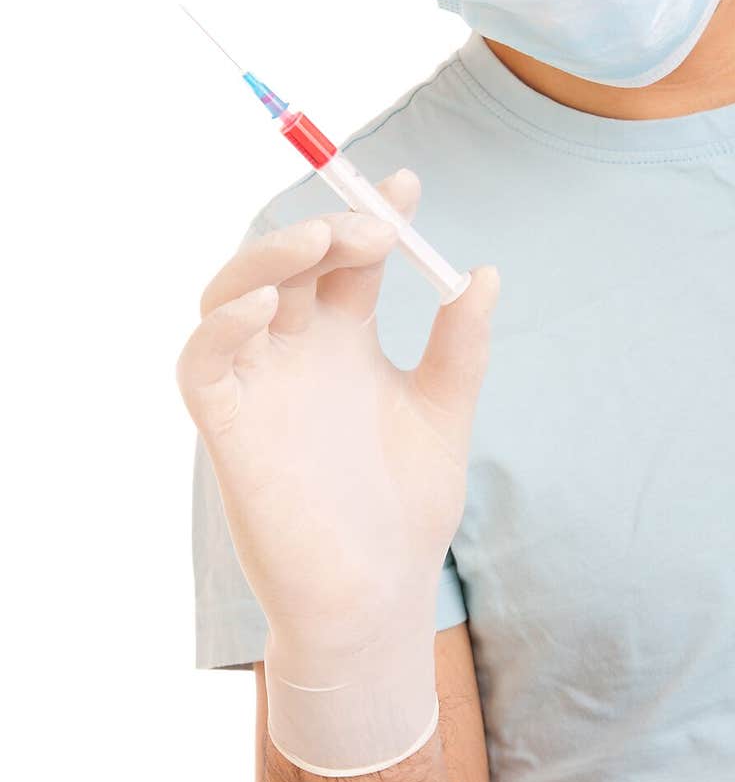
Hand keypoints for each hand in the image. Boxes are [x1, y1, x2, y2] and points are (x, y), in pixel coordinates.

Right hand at [176, 168, 499, 773]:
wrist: (378, 598)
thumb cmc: (408, 509)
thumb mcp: (444, 414)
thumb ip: (461, 348)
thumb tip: (486, 273)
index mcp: (345, 338)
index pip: (348, 257)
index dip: (373, 213)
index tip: (407, 183)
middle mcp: (297, 349)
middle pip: (289, 261)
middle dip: (327, 229)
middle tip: (375, 226)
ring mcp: (259, 383)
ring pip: (233, 291)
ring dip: (270, 257)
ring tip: (322, 239)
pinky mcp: (227, 425)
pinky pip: (202, 362)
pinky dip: (221, 325)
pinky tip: (264, 306)